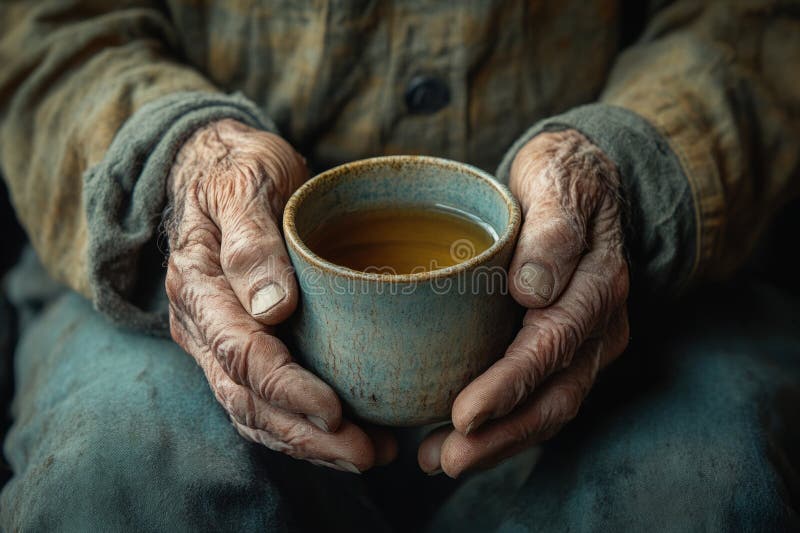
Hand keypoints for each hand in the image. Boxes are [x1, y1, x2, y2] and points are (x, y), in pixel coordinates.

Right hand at [165, 119, 394, 471]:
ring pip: (253, 410)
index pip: (239, 352)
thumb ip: (251, 240)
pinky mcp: (240, 345)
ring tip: (367, 455)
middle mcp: (201, 324)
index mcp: (197, 284)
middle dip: (306, 433)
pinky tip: (343, 435)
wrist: (219, 167)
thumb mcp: (246, 183)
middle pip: (246, 397)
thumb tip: (271, 307)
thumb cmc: (239, 168)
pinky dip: (300, 425)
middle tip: (367, 453)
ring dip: (308, 442)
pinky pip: (261, 399)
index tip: (335, 411)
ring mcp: (216, 340)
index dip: (286, 388)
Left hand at [419, 129, 629, 476]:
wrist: (582, 178)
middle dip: (501, 435)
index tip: (464, 414)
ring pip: (548, 406)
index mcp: (597, 285)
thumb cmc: (561, 176)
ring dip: (499, 442)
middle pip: (555, 395)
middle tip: (444, 459)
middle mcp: (598, 324)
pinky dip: (503, 423)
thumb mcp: (557, 181)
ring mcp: (586, 342)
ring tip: (440, 460)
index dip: (509, 386)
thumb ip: (554, 230)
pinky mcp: (566, 348)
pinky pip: (540, 395)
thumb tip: (533, 289)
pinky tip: (459, 436)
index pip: (553, 346)